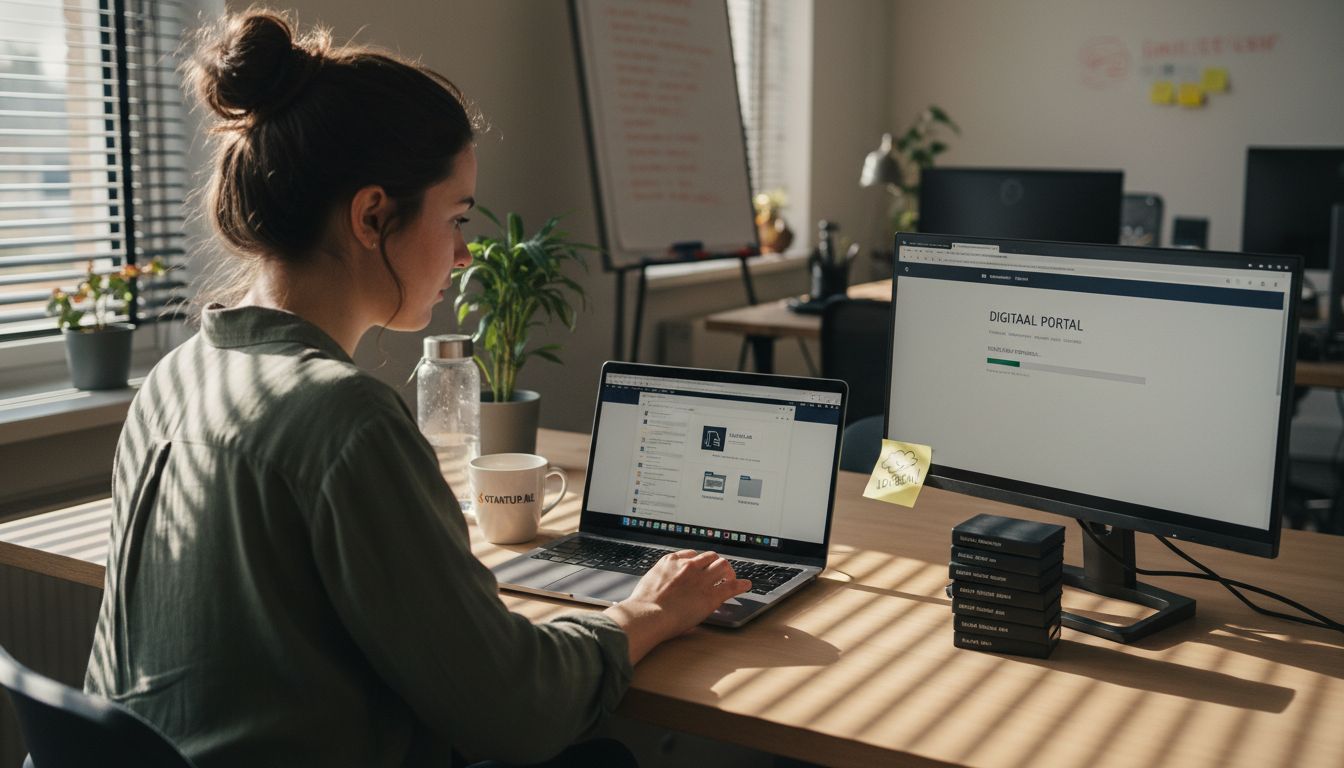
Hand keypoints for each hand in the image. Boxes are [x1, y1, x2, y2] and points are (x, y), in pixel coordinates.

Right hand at [604, 550, 751, 663]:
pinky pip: (732, 586)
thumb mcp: (647, 584)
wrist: (648, 614)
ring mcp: (701, 578)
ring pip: (723, 566)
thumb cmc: (642, 605)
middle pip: (710, 557)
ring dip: (728, 571)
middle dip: (715, 563)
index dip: (699, 562)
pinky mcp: (711, 594)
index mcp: (671, 561)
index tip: (701, 566)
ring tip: (730, 577)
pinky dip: (741, 584)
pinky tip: (746, 585)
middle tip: (719, 572)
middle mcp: (688, 566)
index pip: (692, 555)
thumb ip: (657, 581)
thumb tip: (650, 590)